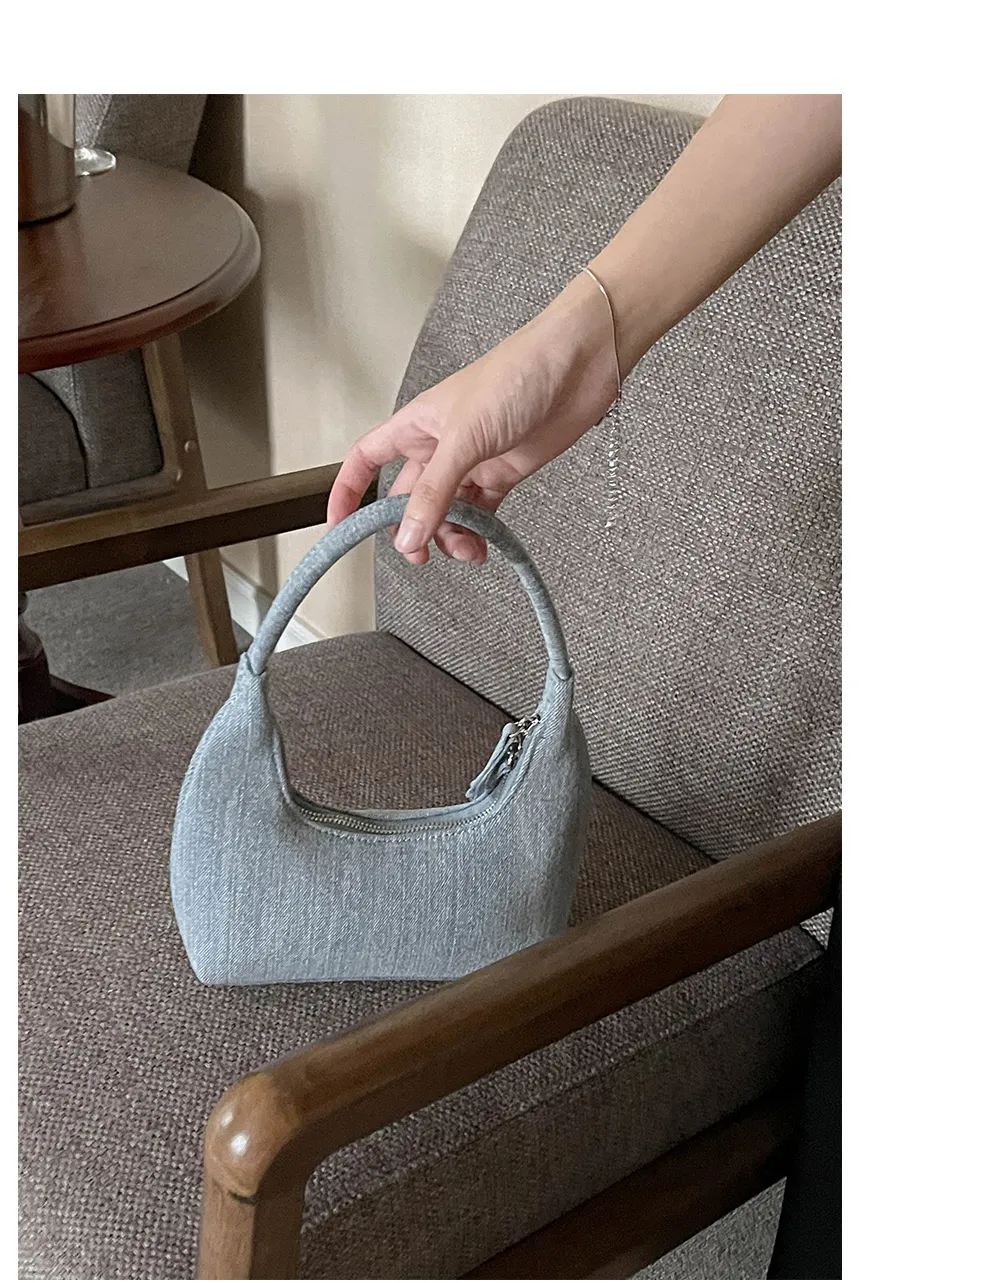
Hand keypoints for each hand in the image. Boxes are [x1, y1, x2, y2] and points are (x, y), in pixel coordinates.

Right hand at [326, 273, 617, 563]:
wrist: (577, 365)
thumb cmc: (517, 375)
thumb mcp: (464, 438)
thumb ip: (434, 491)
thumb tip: (408, 534)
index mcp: (416, 425)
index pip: (366, 461)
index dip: (349, 492)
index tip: (340, 526)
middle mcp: (439, 444)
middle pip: (407, 496)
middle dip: (409, 528)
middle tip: (420, 554)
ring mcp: (472, 460)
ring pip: (445, 510)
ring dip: (449, 536)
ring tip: (467, 551)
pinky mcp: (503, 472)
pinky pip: (480, 512)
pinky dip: (478, 532)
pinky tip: (483, 545)